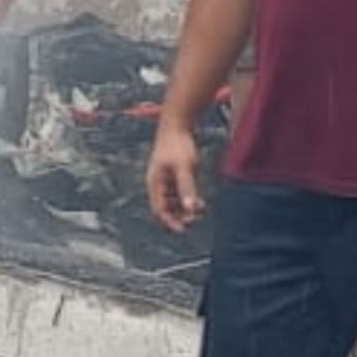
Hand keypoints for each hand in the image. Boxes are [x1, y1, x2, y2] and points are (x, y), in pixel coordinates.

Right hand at [145, 115, 206, 238]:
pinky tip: (200, 203)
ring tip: (200, 212)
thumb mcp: (185, 168)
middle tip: (194, 222)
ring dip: (185, 210)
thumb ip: (187, 189)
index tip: (184, 230)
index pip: (160, 210)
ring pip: (174, 203)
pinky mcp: (175, 176)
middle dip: (179, 217)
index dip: (170, 222)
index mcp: (155, 184)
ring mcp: (166, 181)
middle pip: (166, 209)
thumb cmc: (178, 146)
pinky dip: (188, 201)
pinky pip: (179, 194)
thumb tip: (191, 209)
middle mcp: (158, 185)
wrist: (177, 125)